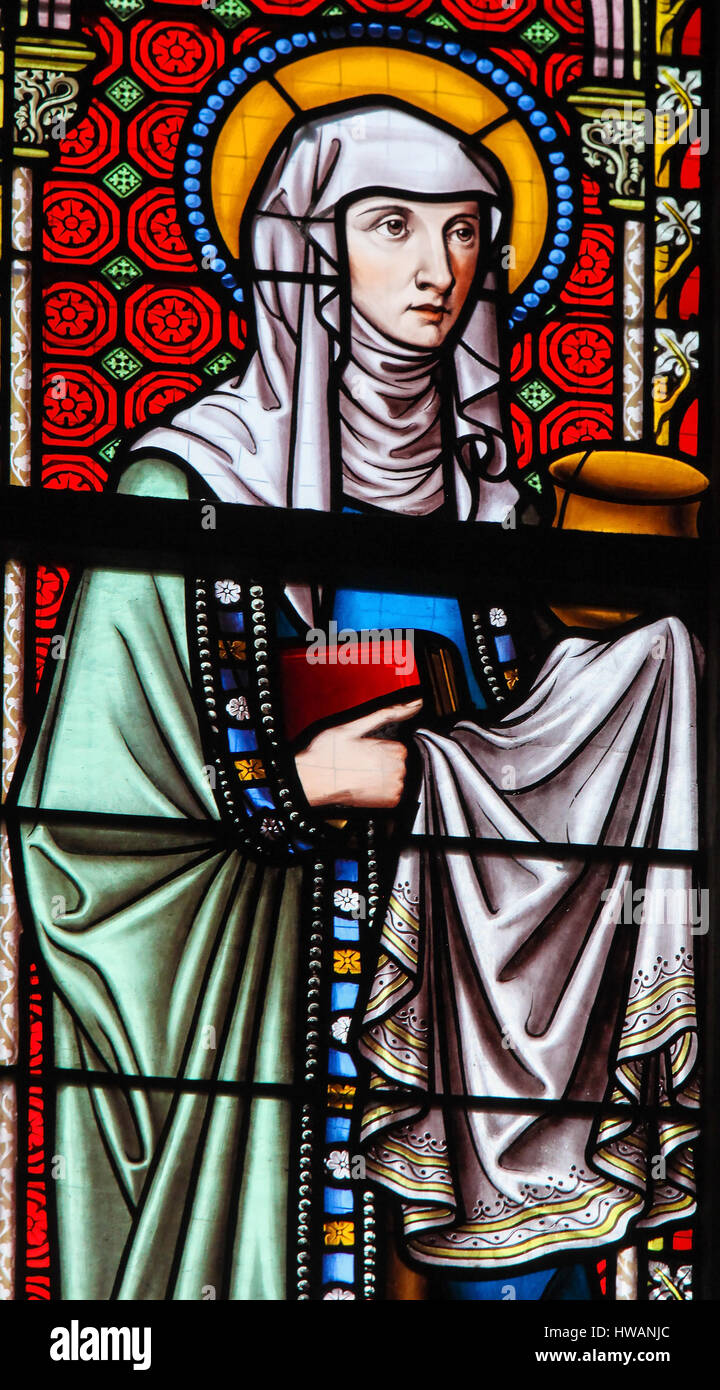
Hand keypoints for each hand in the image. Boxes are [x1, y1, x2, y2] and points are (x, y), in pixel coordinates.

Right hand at [295, 699, 422, 808]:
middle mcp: (397, 770)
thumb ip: (386, 713)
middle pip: (399, 764)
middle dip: (382, 764)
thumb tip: (413, 703)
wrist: (312, 779)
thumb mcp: (356, 726)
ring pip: (396, 779)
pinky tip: (364, 786)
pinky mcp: (388, 802)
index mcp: (393, 750)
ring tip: (360, 775)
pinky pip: (393, 795)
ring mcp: (394, 788)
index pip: (399, 749)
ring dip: (382, 778)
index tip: (365, 753)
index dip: (381, 750)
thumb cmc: (328, 754)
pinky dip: (381, 792)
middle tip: (359, 764)